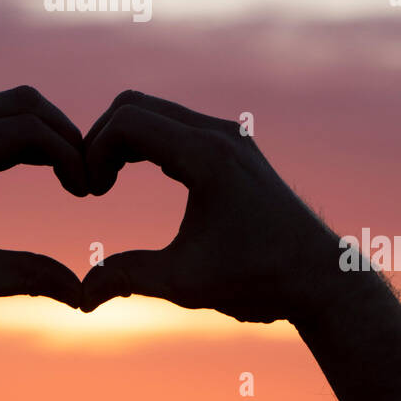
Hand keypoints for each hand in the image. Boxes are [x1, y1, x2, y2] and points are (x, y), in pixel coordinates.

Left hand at [0, 87, 86, 318]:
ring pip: (10, 107)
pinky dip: (24, 141)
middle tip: (89, 176)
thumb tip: (83, 295)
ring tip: (74, 177)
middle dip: (64, 135)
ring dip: (46, 136)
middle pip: (23, 102)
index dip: (69, 156)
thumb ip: (29, 279)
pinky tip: (47, 174)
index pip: (26, 130)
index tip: (88, 192)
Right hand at [79, 91, 340, 323]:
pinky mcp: (231, 145)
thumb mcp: (185, 283)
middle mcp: (219, 133)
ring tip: (104, 183)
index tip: (89, 193)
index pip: (128, 121)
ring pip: (154, 111)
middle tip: (90, 185)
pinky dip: (144, 142)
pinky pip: (173, 124)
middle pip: (135, 105)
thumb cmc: (258, 280)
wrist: (320, 277)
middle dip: (101, 140)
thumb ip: (127, 277)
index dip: (93, 151)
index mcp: (207, 156)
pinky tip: (131, 177)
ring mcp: (228, 135)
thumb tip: (79, 295)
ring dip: (121, 140)